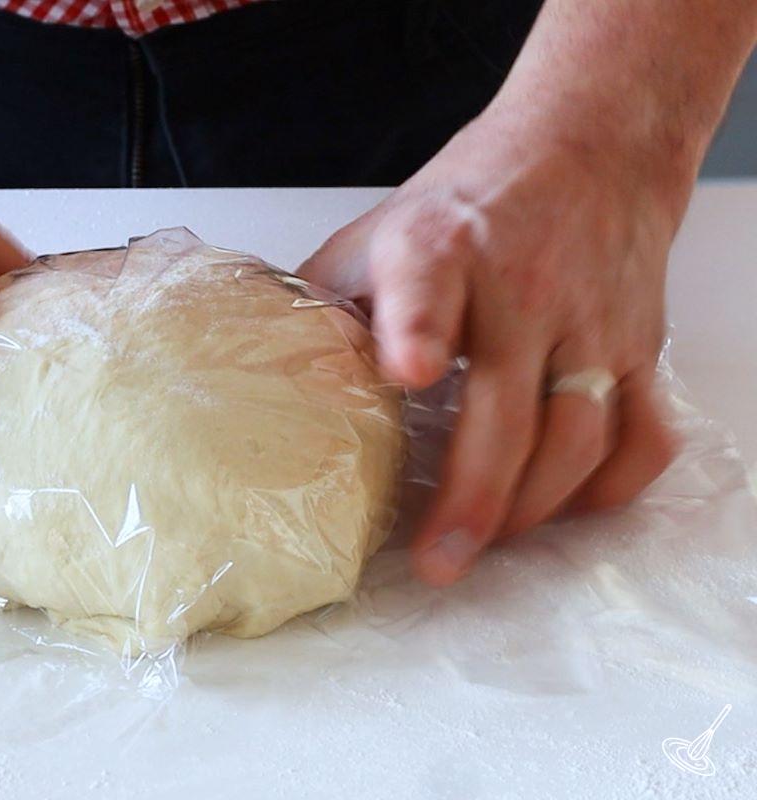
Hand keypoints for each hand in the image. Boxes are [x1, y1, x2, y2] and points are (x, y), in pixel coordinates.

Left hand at [301, 110, 689, 586]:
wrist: (589, 144)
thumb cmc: (466, 203)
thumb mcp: (376, 236)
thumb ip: (325, 304)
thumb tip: (257, 376)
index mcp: (439, 251)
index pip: (427, 289)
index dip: (417, 328)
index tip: (407, 369)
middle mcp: (522, 288)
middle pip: (508, 411)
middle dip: (474, 498)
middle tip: (437, 562)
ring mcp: (590, 323)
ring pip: (579, 438)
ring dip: (534, 509)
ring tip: (485, 546)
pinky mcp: (641, 346)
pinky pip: (643, 436)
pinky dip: (611, 488)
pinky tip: (569, 508)